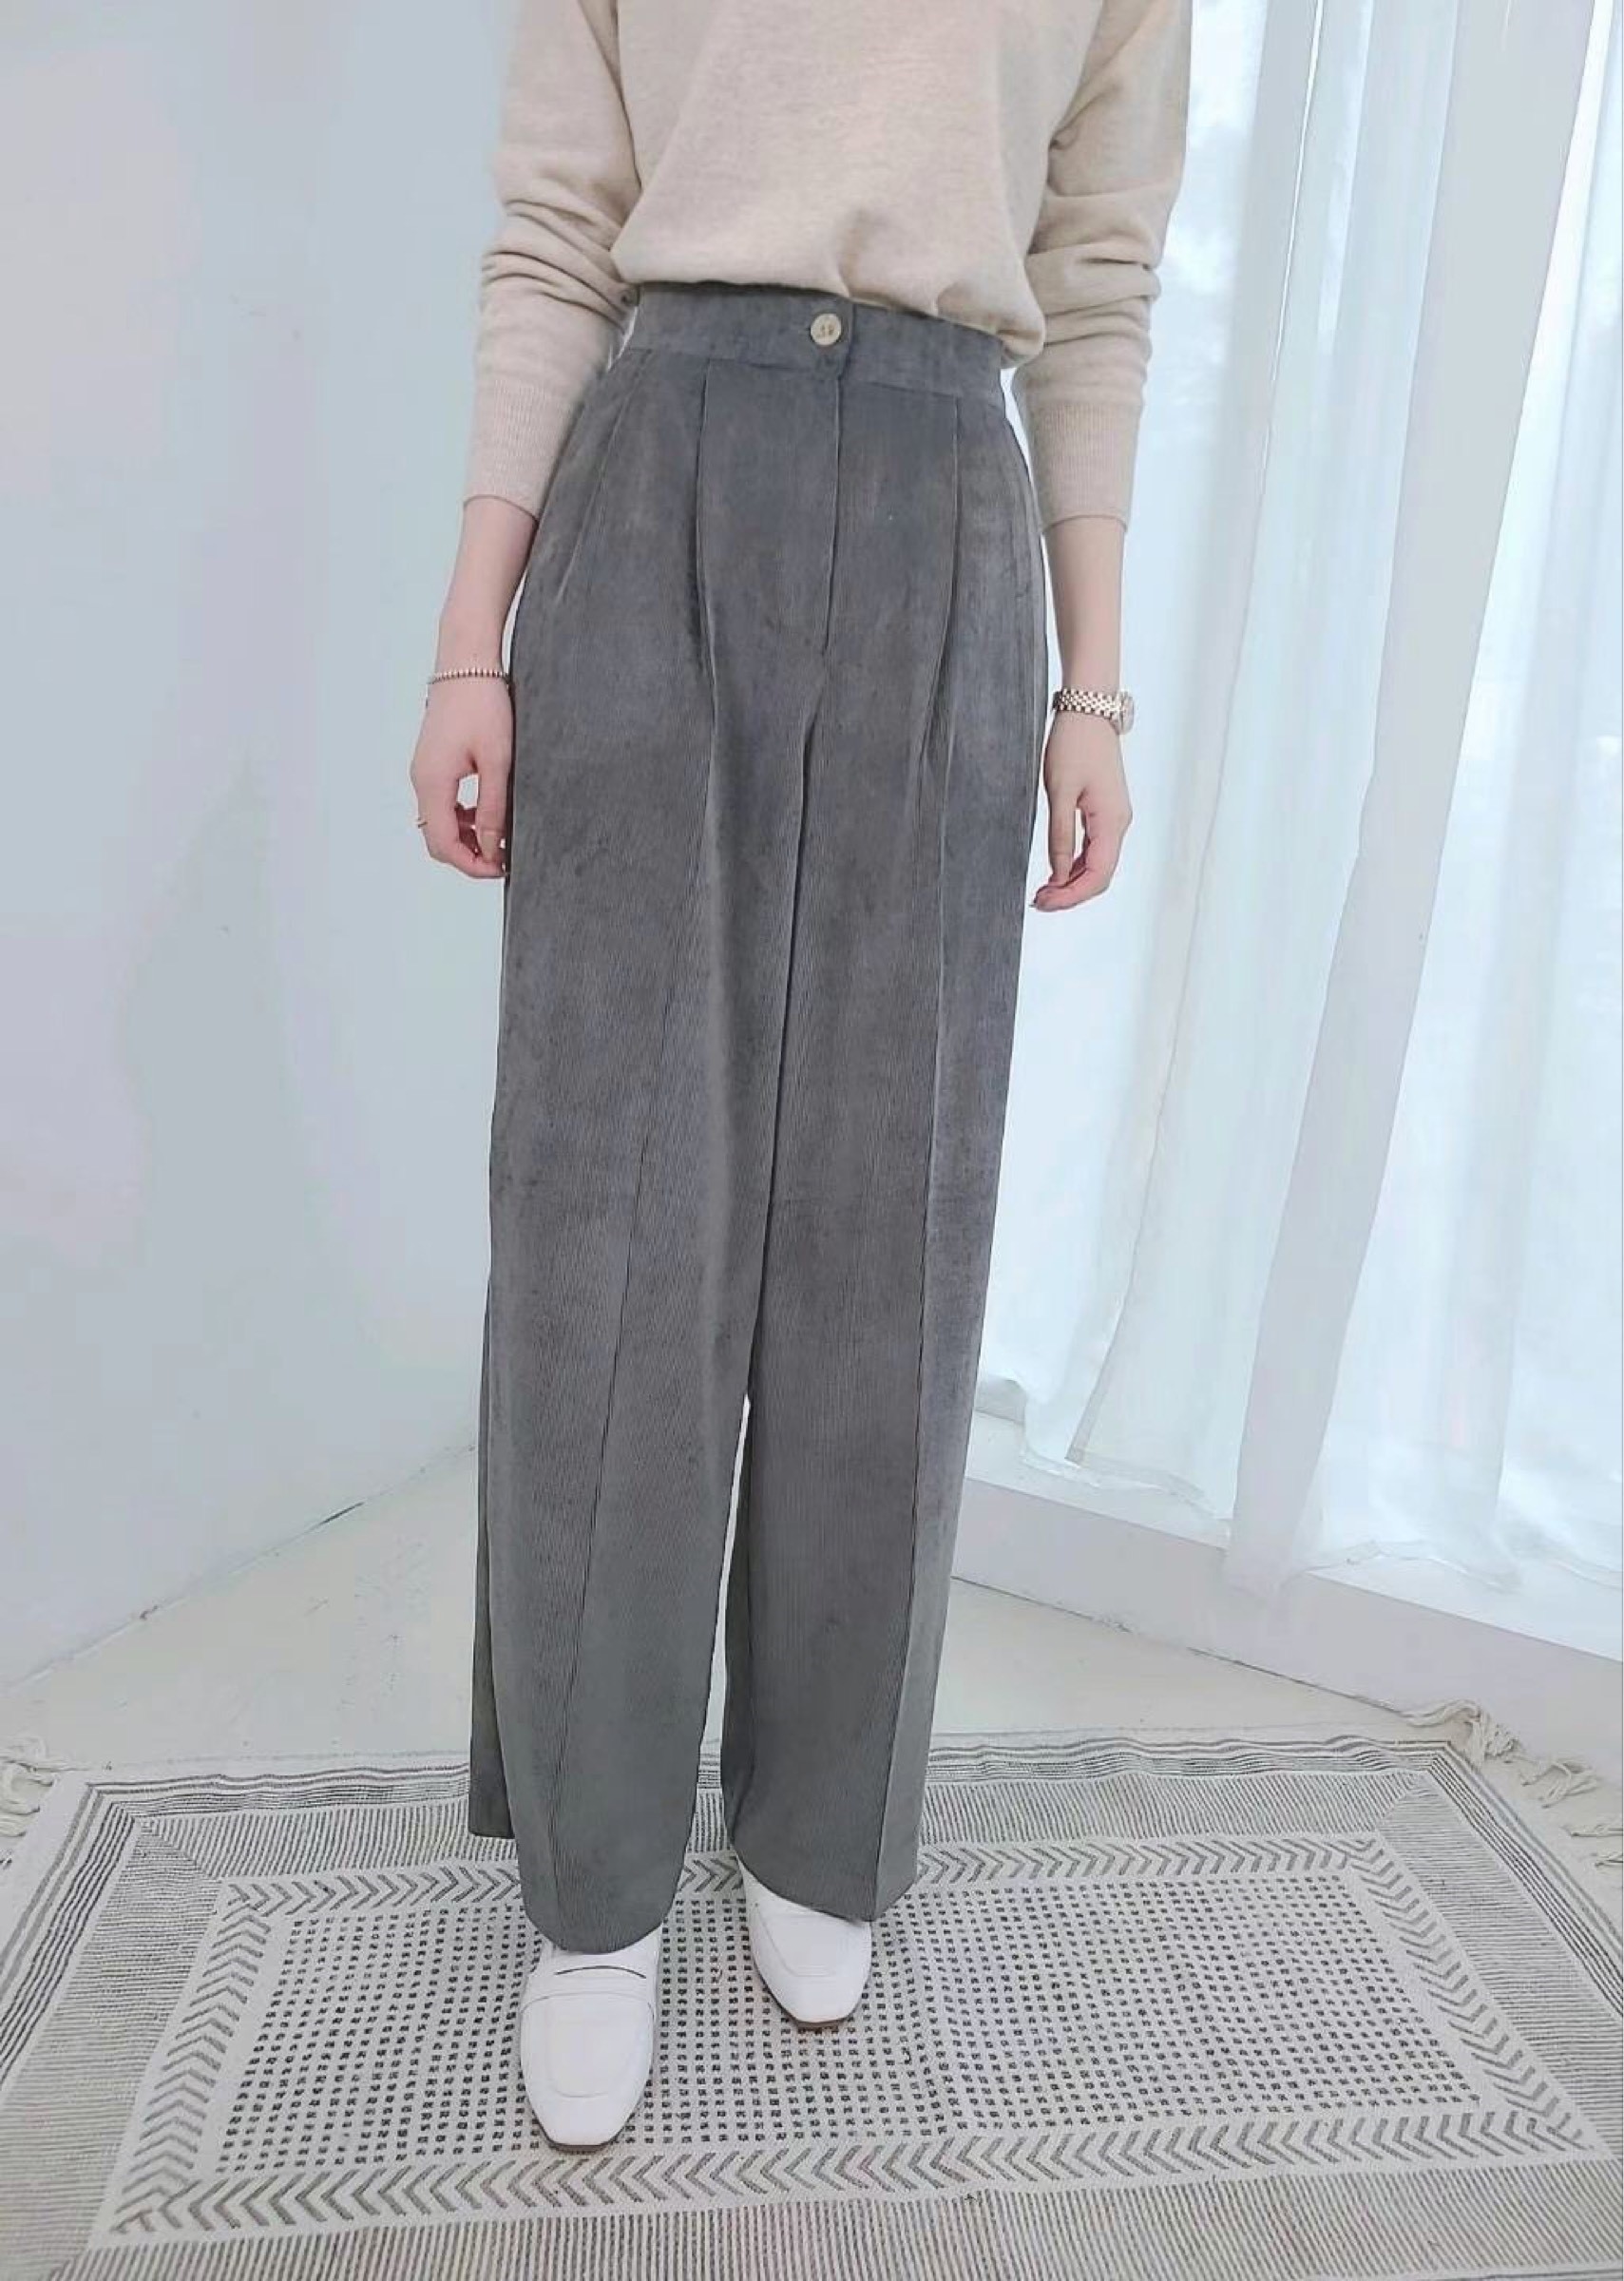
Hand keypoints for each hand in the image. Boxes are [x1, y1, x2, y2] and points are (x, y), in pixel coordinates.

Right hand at [409, 676, 511, 879]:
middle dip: (468, 856)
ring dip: (466, 837)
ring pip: (438, 822)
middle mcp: (421, 779)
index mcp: (433, 782)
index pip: (443, 844)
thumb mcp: (497, 761)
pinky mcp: (431, 762)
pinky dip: (461, 817)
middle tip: (503, 859)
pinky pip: (440, 803)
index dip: (472, 865)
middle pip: (436, 839)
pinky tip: (486, 811)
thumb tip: (492, 848)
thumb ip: (493, 808)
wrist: (466, 661)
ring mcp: (423, 770)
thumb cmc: (483, 703)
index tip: (502, 868)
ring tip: (500, 836)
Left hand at [1032, 710, 1131, 911]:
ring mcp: (1114, 818)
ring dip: (1073, 882)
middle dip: (1071, 894)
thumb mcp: (1060, 792)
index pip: (1098, 875)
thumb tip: (1059, 874)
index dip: (1071, 896)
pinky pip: (1095, 849)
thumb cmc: (1073, 744)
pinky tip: (1056, 871)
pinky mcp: (1106, 812)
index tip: (1043, 902)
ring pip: (1098, 865)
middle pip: (1100, 875)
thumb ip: (1060, 837)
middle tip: (1038, 901)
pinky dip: (1076, 865)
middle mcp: (1119, 824)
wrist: (1088, 710)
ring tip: (1043, 890)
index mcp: (1112, 821)